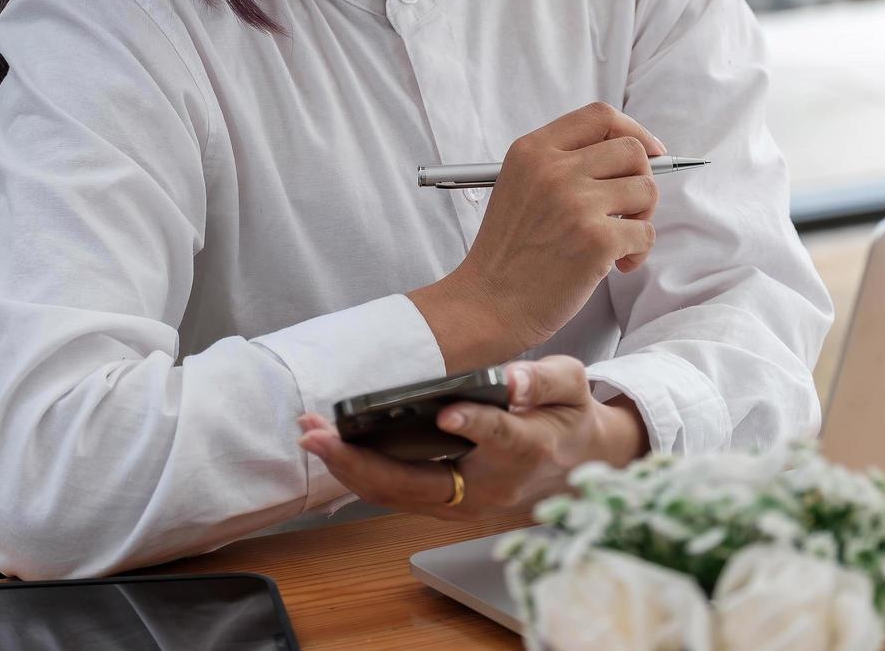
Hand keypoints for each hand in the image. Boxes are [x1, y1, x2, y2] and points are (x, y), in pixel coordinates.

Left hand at [297, 356, 647, 520]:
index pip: (500, 437)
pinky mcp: (443, 504)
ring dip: (349, 469)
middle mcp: (489, 488)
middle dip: (365, 463)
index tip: (449, 411)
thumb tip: (514, 380)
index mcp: (526, 451)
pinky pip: (396, 494)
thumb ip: (544, 381)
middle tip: (322, 436)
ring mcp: (462, 503)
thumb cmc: (567, 419)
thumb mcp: (571, 386)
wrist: (574, 464)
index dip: (475, 425)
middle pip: (422, 485)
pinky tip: (329, 446)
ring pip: (399, 496)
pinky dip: (358, 473)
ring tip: (310, 436)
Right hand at [410, 101, 666, 369]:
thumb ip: (563, 164)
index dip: (634, 131)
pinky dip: (639, 252)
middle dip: (641, 179)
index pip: (601, 116)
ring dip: (642, 218)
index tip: (649, 152)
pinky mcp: (596, 240)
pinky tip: (617, 266)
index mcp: (532, 151)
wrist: (486, 305)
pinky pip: (646, 233)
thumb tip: (632, 154)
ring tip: (618, 242)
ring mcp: (576, 203)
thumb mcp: (519, 187)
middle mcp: (554, 170)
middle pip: (632, 150)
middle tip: (627, 211)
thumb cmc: (507, 254)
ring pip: (646, 190)